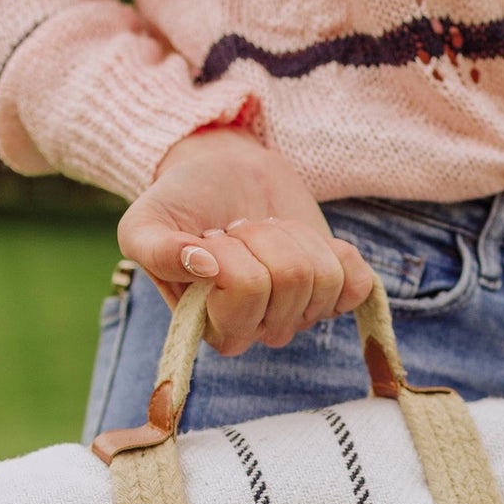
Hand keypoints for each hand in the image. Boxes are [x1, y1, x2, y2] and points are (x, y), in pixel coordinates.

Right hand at [117, 126, 375, 353]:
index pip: (248, 290)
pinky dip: (336, 252)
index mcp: (213, 327)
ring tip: (263, 233)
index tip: (210, 240)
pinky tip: (303, 242)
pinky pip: (358, 284)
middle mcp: (261, 329)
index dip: (233, 252)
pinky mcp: (334, 292)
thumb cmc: (181, 203)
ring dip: (293, 237)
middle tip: (237, 232)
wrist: (222, 174)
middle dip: (264, 237)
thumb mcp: (145, 223)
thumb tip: (202, 265)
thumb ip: (156, 250)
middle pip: (292, 280)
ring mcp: (301, 313)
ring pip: (326, 276)